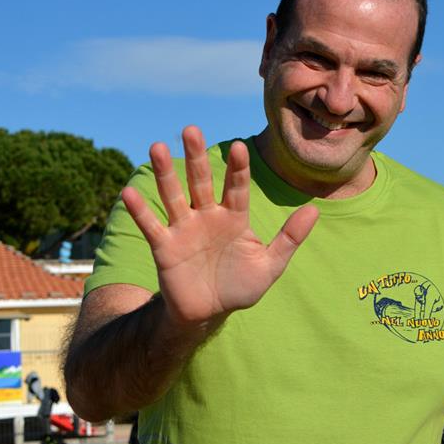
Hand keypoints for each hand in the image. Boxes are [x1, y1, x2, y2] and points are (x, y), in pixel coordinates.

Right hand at [121, 126, 318, 329]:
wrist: (208, 313)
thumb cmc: (240, 286)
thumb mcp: (270, 265)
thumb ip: (290, 238)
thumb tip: (315, 209)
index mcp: (234, 217)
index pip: (236, 187)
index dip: (237, 168)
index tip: (239, 146)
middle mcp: (207, 216)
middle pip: (200, 181)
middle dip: (196, 157)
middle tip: (191, 130)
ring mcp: (184, 229)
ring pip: (173, 195)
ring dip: (165, 173)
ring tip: (157, 146)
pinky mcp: (164, 246)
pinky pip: (151, 225)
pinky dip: (140, 210)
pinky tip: (128, 192)